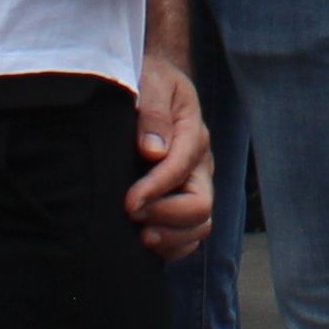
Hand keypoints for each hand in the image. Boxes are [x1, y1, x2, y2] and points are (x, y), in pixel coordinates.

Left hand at [127, 53, 213, 261]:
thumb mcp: (152, 82)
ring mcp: (195, 185)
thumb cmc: (150, 81)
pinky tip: (146, 242)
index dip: (155, 190)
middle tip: (133, 216)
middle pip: (200, 206)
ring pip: (200, 226)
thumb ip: (153, 112)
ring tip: (141, 237)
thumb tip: (152, 151)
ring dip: (171, 237)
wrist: (155, 83)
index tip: (128, 203)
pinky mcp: (183, 200)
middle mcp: (200, 164)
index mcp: (193, 133)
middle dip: (166, 217)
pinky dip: (173, 247)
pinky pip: (190, 236)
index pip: (181, 169)